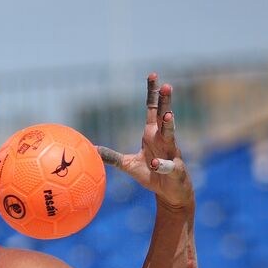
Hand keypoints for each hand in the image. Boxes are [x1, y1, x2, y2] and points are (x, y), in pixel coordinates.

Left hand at [97, 74, 193, 213]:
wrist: (169, 193)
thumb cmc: (150, 174)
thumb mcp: (128, 165)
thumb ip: (112, 157)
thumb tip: (93, 149)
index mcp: (152, 134)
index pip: (153, 109)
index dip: (153, 92)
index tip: (153, 74)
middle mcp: (163, 139)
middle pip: (165, 116)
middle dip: (166, 101)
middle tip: (167, 86)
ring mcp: (171, 153)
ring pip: (171, 136)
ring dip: (170, 125)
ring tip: (168, 115)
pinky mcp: (175, 169)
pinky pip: (167, 166)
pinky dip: (160, 164)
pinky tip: (153, 163)